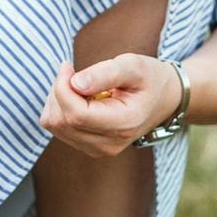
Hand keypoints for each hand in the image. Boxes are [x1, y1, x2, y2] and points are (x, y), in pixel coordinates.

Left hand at [39, 56, 182, 157]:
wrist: (162, 99)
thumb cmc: (149, 78)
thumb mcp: (133, 66)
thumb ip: (106, 73)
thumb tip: (75, 83)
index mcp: (124, 124)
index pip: (76, 114)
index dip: (62, 88)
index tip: (68, 66)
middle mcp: (109, 144)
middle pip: (62, 121)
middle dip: (59, 90)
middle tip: (72, 71)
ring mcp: (98, 149)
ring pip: (55, 125)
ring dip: (57, 99)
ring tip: (77, 84)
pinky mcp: (88, 147)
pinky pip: (58, 128)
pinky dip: (59, 108)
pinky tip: (77, 97)